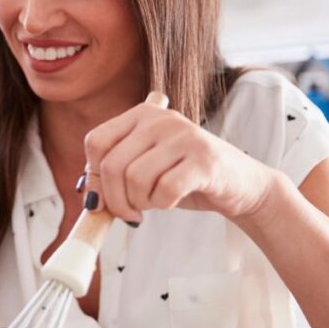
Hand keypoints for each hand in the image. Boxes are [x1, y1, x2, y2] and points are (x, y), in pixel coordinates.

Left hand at [82, 101, 279, 223]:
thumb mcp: (144, 168)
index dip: (94, 175)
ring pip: (135, 179)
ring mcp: (185, 136)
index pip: (96, 142)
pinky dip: (163, 204)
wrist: (240, 185)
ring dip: (141, 203)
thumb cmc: (184, 177)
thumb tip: (88, 195)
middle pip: (112, 165)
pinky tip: (171, 201)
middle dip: (115, 200)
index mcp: (142, 115)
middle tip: (128, 213)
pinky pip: (165, 190)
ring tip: (154, 203)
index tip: (105, 196)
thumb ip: (114, 174)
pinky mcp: (204, 160)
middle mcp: (161, 119)